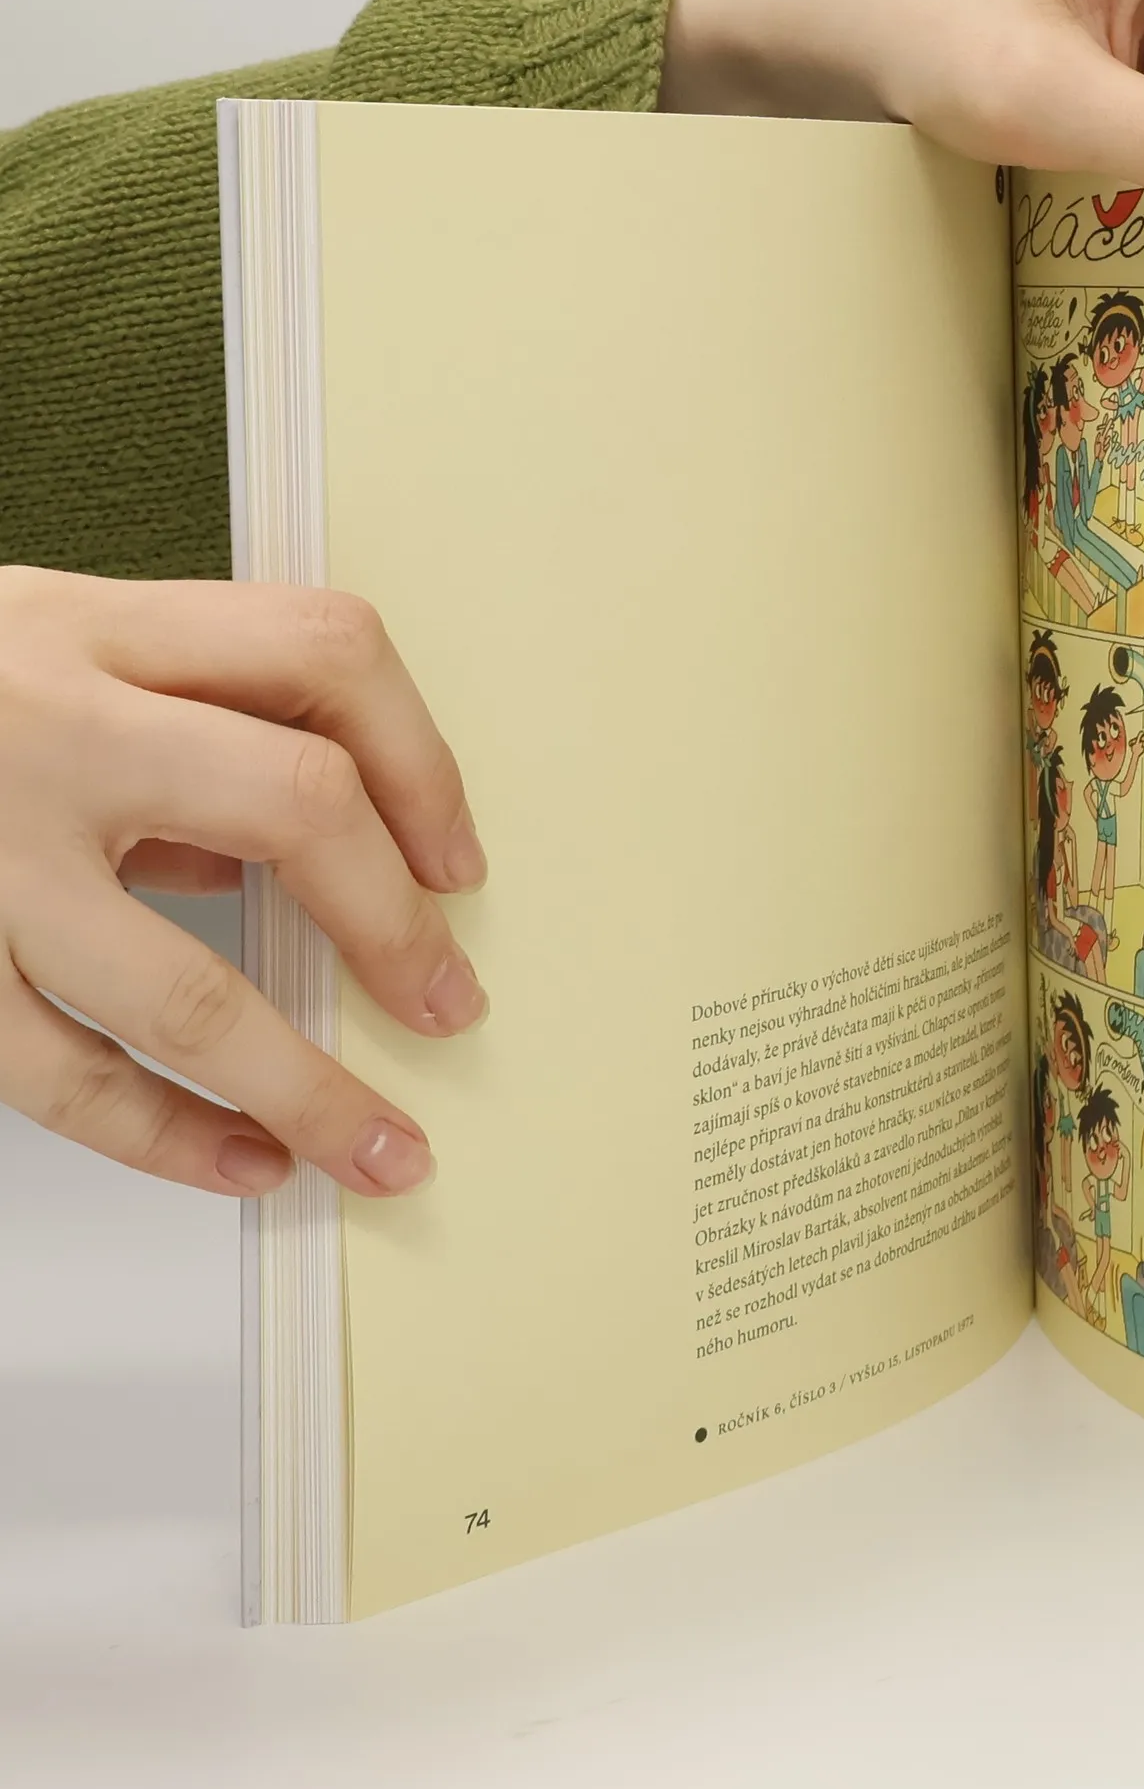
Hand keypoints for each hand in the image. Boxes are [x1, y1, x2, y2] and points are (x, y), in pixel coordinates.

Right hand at [0, 570, 486, 1198]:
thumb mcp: (35, 650)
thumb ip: (170, 723)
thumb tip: (294, 855)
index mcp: (87, 628)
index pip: (324, 652)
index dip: (421, 760)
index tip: (457, 857)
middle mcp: (40, 726)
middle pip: (294, 807)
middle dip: (397, 923)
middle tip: (448, 999)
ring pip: (180, 985)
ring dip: (307, 1086)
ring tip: (381, 1144)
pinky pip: (55, 1071)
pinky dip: (165, 1134)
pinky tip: (241, 1160)